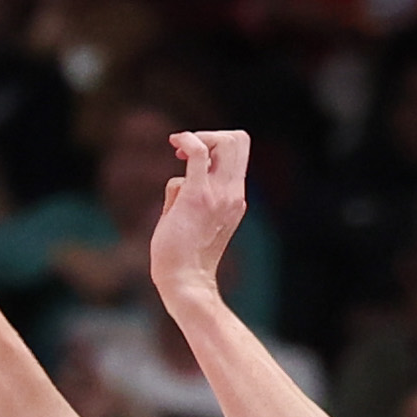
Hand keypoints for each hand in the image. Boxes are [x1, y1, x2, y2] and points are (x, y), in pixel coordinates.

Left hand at [147, 129, 252, 314]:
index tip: (190, 158)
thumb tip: (179, 179)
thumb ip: (193, 194)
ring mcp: (219, 195)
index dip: (216, 143)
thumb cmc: (182, 254)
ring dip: (199, 138)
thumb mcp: (195, 219)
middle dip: (211, 135)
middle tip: (185, 154)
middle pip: (239, 140)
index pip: (240, 152)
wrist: (184, 281)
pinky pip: (199, 153)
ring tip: (179, 153)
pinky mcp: (198, 197)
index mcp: (236, 199)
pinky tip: (176, 143)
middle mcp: (233, 194)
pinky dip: (188, 139)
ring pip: (225, 141)